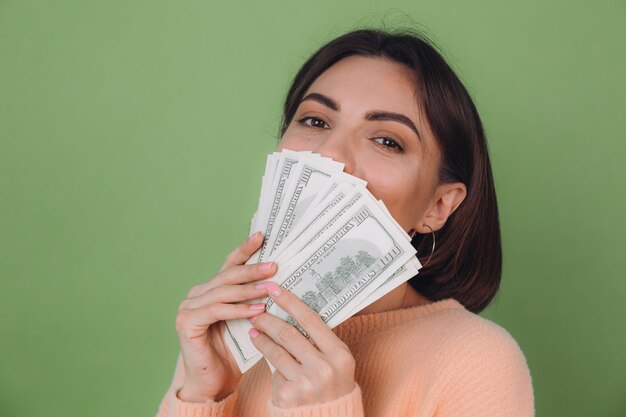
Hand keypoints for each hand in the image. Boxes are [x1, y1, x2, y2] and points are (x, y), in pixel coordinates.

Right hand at [175, 232, 276, 401]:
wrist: (213, 383)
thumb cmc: (233, 353)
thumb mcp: (247, 320)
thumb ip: (254, 301)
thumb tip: (280, 281)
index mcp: (211, 290)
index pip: (230, 265)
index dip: (245, 250)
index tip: (262, 236)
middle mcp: (197, 294)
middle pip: (227, 275)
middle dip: (252, 268)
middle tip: (274, 266)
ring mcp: (188, 307)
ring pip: (223, 291)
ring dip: (248, 289)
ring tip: (269, 288)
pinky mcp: (187, 323)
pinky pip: (216, 311)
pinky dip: (238, 310)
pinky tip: (256, 311)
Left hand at [248, 282, 356, 407]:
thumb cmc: (330, 384)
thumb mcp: (334, 361)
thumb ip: (320, 340)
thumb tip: (294, 308)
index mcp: (339, 354)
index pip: (311, 320)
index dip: (290, 301)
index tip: (274, 288)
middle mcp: (325, 368)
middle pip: (289, 333)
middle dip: (269, 318)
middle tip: (257, 309)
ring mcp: (306, 383)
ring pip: (276, 349)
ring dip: (261, 335)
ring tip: (253, 326)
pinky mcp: (289, 395)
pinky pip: (273, 368)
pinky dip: (264, 353)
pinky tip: (258, 344)